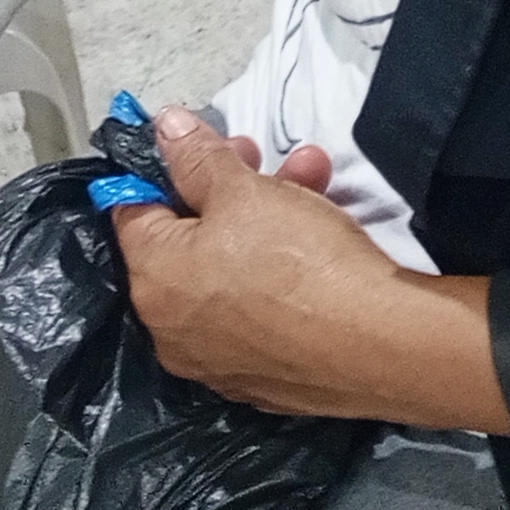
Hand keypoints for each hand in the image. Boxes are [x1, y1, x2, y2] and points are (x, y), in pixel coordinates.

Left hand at [111, 109, 494, 423]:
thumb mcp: (243, 189)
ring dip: (266, 217)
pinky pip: (259, 310)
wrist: (378, 346)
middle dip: (228, 188)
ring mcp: (217, 362)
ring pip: (231, 271)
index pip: (132, 211)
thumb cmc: (298, 260)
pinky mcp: (264, 380)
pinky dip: (279, 274)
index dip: (163, 169)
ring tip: (314, 177)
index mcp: (152, 281)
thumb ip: (195, 156)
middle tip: (260, 157)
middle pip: (187, 240)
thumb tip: (163, 129)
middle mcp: (171, 331)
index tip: (198, 146)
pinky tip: (321, 240)